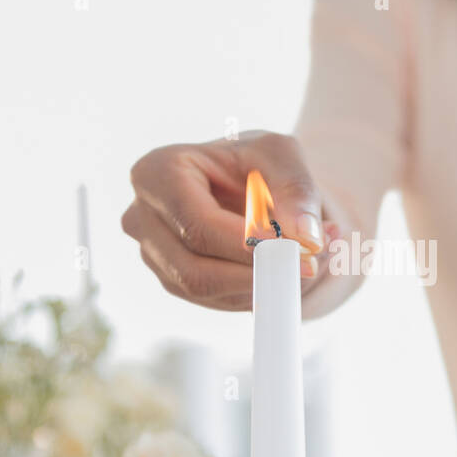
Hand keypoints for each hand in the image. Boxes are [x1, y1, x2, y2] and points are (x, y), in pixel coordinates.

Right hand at [121, 132, 336, 309]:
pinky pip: (220, 301)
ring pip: (208, 292)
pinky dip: (262, 290)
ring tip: (314, 259)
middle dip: (257, 275)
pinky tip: (291, 267)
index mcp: (157, 174)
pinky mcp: (175, 282)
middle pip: (194, 270)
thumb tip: (307, 238)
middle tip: (312, 266)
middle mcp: (142, 218)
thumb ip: (297, 190)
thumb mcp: (282, 155)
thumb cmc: (258, 162)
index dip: (248, 246)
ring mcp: (154, 256)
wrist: (251, 184)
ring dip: (266, 284)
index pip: (197, 224)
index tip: (299, 251)